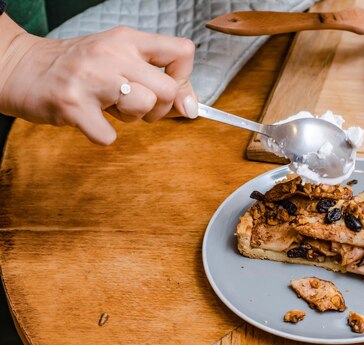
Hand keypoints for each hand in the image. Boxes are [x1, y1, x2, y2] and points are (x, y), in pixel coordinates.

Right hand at [0, 19, 197, 144]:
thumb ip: (157, 79)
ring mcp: (91, 79)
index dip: (184, 77)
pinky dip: (102, 135)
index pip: (183, 51)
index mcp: (128, 40)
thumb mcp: (121, 61)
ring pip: (145, 107)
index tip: (169, 88)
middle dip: (160, 108)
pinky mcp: (73, 105)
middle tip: (136, 106)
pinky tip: (90, 119)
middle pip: (168, 90)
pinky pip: (110, 136)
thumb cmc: (80, 68)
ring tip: (110, 108)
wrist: (24, 69)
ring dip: (133, 119)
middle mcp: (112, 54)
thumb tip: (191, 107)